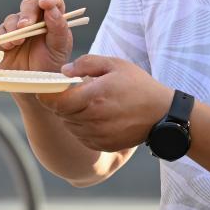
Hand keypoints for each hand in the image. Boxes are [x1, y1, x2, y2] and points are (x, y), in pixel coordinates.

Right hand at [0, 0, 72, 72]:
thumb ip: (58, 28)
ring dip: (12, 29)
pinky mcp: (5, 39)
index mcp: (53, 19)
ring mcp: (19, 29)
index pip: (52, 0)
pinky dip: (1, 39)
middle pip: (29, 5)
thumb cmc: (51, 65)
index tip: (45, 2)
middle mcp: (36, 20)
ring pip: (12, 18)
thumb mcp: (60, 48)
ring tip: (15, 43)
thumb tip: (51, 9)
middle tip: (24, 27)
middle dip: (26, 14)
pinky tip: (5, 48)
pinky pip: (0, 32)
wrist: (33, 86)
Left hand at [38, 55, 173, 152]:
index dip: (47, 95)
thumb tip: (63, 71)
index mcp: (94, 96)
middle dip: (63, 102)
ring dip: (72, 115)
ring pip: (70, 126)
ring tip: (90, 104)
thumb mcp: (114, 64)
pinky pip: (81, 137)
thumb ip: (86, 63)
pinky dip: (82, 127)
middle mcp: (93, 118)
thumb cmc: (138, 85)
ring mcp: (98, 134)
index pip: (56, 101)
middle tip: (76, 92)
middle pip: (61, 113)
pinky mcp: (103, 145)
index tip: (47, 88)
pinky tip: (97, 117)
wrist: (162, 114)